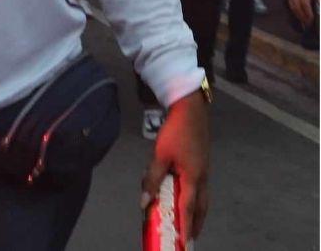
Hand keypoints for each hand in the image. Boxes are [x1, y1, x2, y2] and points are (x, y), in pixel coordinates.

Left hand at [141, 91, 208, 238]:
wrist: (190, 110)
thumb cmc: (175, 132)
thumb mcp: (160, 155)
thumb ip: (153, 179)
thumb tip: (144, 201)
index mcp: (193, 178)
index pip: (188, 208)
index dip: (186, 226)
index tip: (184, 241)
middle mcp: (202, 177)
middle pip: (201, 207)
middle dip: (196, 223)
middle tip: (190, 238)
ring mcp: (204, 170)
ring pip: (202, 198)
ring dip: (197, 212)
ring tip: (190, 223)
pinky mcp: (202, 164)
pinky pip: (200, 188)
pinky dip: (195, 198)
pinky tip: (187, 197)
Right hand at [288, 0, 318, 26]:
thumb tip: (320, 6)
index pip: (304, 4)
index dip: (308, 13)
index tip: (312, 20)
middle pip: (296, 7)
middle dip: (302, 17)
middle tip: (309, 25)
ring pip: (292, 6)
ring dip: (298, 15)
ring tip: (304, 22)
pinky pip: (290, 3)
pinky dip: (294, 10)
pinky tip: (299, 14)